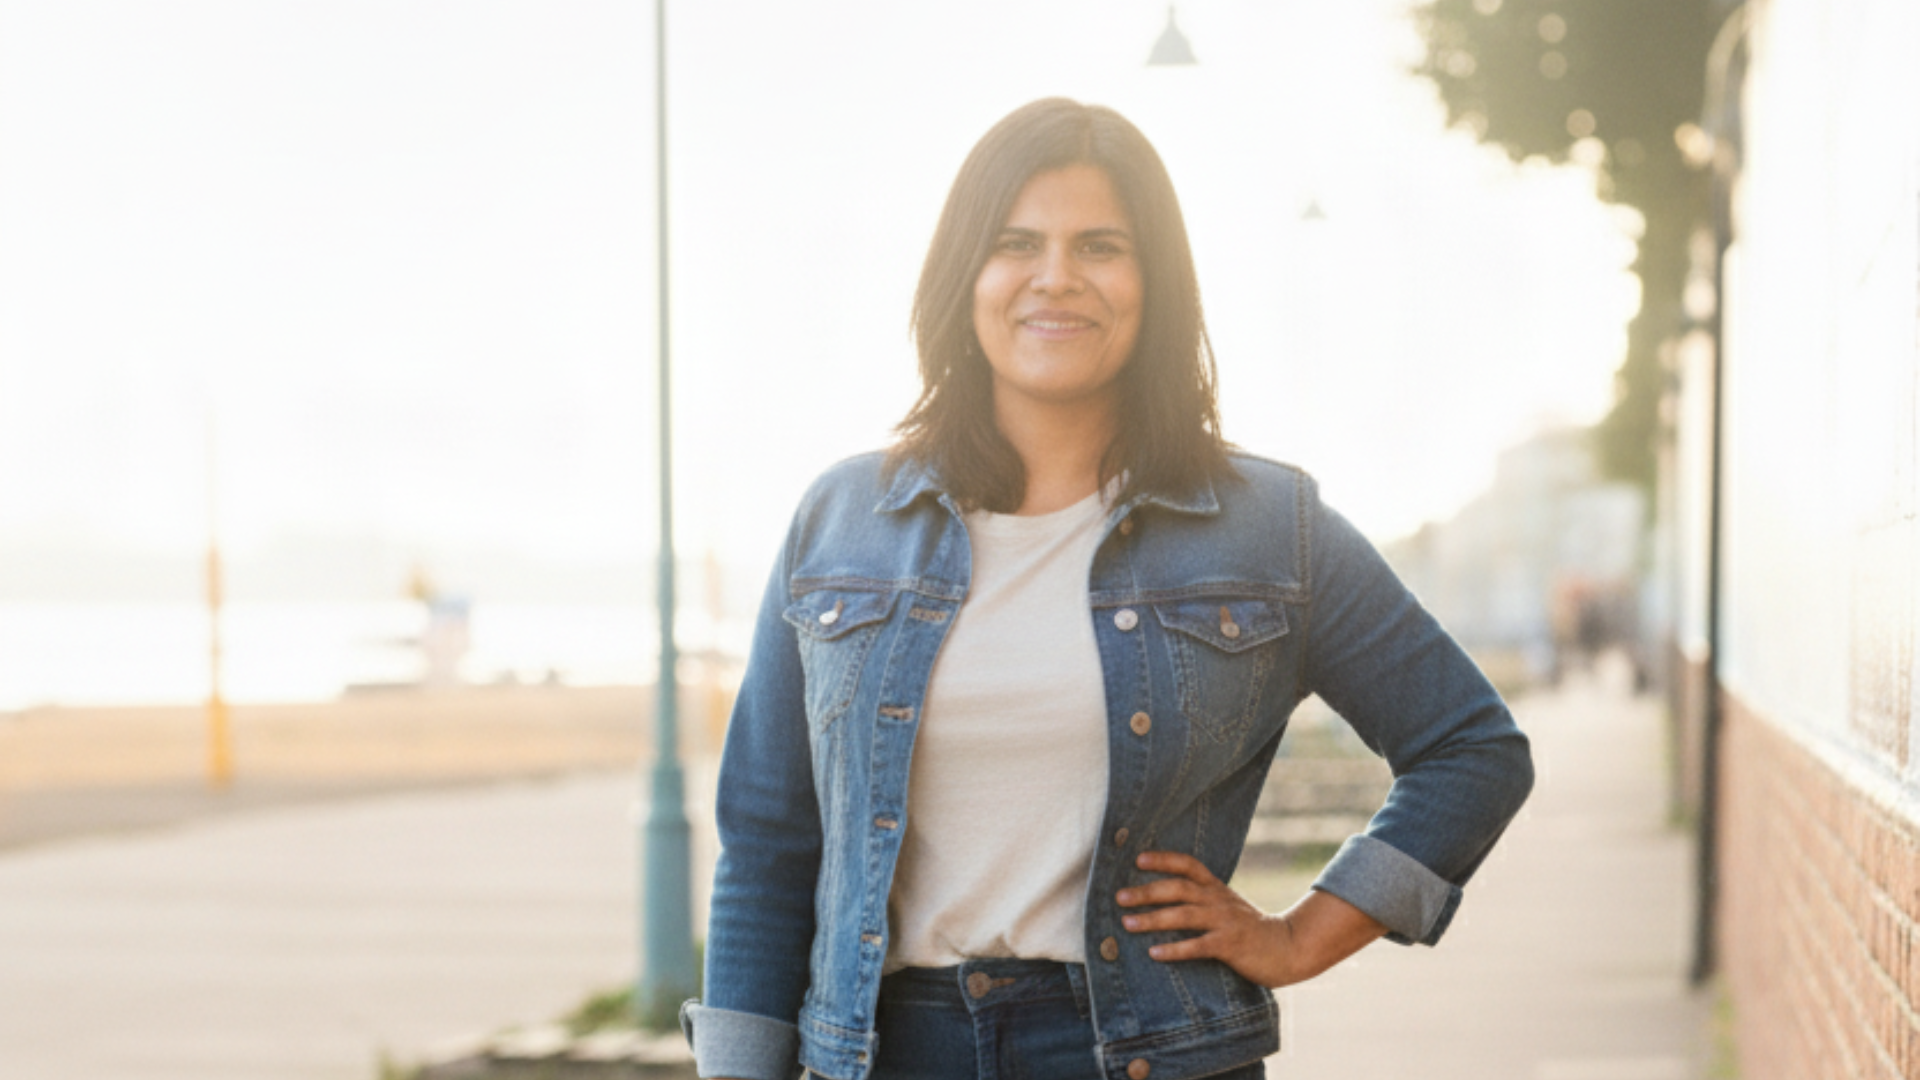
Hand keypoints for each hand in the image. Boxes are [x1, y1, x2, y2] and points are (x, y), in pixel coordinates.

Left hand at [1116, 851, 1386, 987]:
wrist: (1287, 948)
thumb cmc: (1248, 928)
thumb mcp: (1226, 906)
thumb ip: (1200, 900)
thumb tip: (1159, 899)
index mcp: (1216, 888)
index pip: (1188, 865)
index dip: (1163, 859)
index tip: (1138, 859)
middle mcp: (1218, 900)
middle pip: (1178, 889)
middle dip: (1147, 891)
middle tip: (1119, 897)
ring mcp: (1225, 922)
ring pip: (1184, 915)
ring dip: (1153, 919)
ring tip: (1128, 924)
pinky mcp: (1230, 945)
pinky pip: (1198, 946)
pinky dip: (1175, 949)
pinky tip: (1154, 952)